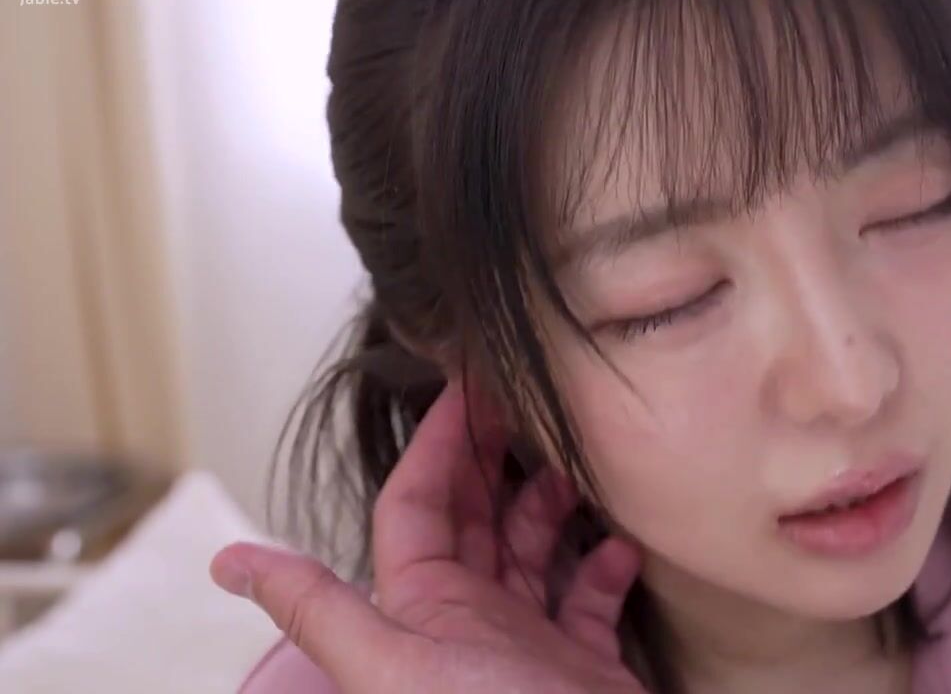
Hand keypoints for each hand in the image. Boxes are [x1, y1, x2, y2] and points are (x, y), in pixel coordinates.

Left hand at [210, 378, 647, 693]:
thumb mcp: (392, 665)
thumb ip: (318, 610)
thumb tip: (227, 562)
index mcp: (420, 611)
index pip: (416, 504)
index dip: (436, 443)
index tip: (465, 386)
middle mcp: (469, 621)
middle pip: (475, 517)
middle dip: (491, 456)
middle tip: (521, 399)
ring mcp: (527, 641)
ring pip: (533, 550)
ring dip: (549, 502)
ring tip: (574, 462)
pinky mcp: (582, 663)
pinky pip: (591, 599)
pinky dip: (605, 566)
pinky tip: (621, 541)